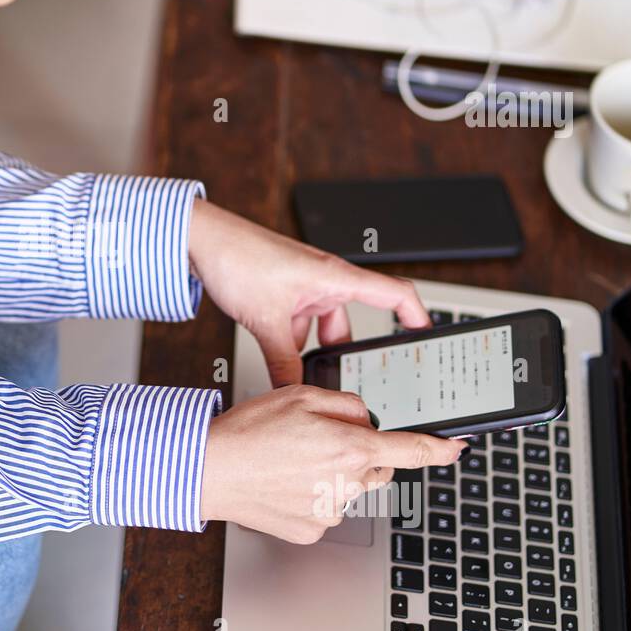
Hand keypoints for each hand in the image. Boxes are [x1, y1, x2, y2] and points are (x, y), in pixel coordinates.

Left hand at [188, 200, 431, 385]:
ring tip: (293, 369)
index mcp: (335, 277)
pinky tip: (274, 358)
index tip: (428, 339)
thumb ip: (283, 361)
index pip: (395, 294)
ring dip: (309, 349)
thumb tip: (296, 390)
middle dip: (343, 352)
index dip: (418, 316)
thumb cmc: (237, 258)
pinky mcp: (283, 292)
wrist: (201, 240)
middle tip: (342, 379)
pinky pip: (298, 324)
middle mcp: (325, 280)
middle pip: (350, 323)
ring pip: (320, 327)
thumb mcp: (265, 321)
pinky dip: (290, 342)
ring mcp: (304, 287)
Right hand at [200, 385, 462, 543]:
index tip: (455, 448)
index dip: (439, 449)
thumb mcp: (302, 394)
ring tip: (292, 462)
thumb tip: (366, 419)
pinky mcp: (312, 530)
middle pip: (377, 468)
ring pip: (350, 488)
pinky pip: (327, 509)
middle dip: (361, 454)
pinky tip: (285, 482)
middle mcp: (346, 484)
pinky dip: (313, 495)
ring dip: (334, 475)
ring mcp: (330, 512)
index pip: (410, 450)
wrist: (209, 470)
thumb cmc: (249, 431)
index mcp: (350, 448)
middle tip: (320, 441)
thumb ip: (347, 404)